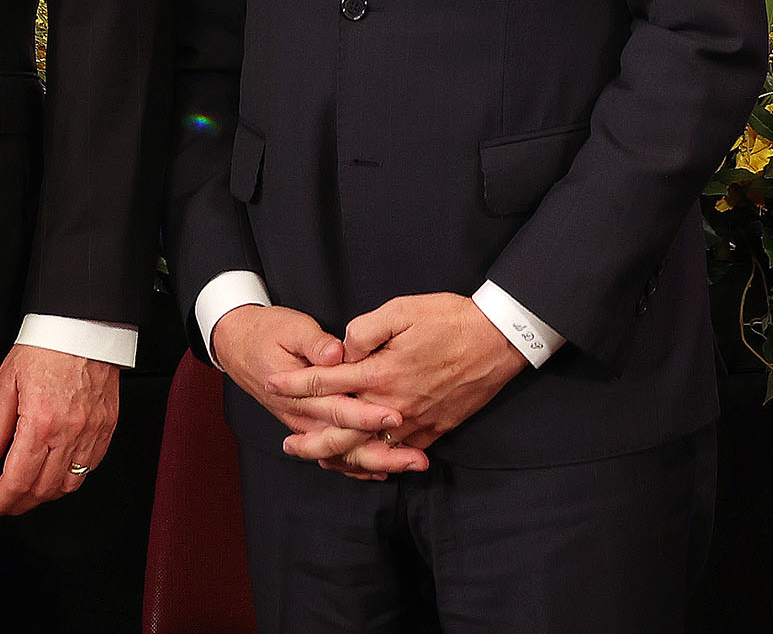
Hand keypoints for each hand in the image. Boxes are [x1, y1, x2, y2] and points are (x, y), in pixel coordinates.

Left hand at [0, 346, 120, 515]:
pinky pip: (91, 466)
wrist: (82, 325)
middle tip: (3, 502)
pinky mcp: (107, 426)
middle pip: (42, 490)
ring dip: (45, 495)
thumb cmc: (46, 347)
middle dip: (18, 504)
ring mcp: (92, 431)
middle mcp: (69, 432)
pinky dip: (71, 478)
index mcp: (40, 422)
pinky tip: (57, 472)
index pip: (17, 481)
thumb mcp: (5, 384)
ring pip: (69, 485)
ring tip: (28, 490)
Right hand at [211, 303, 407, 480]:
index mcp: (300, 393)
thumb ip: (315, 343)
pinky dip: (361, 465)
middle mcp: (304, 416)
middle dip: (383, 452)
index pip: (338, 409)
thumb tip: (334, 355)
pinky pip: (337, 454)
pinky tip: (386, 467)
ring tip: (414, 463)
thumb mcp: (291, 328)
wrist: (238, 345)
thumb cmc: (268, 332)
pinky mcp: (312, 426)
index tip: (395, 416)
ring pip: (344, 455)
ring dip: (378, 462)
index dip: (367, 415)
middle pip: (346, 443)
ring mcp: (307, 426)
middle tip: (417, 457)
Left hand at [276, 293, 525, 468]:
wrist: (499, 339)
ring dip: (340, 457)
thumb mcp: (404, 309)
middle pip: (341, 431)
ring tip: (319, 460)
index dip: (295, 384)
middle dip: (310, 439)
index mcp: (381, 372)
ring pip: (368, 450)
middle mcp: (393, 404)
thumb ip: (366, 329)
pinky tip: (366, 463)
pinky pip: (399, 455)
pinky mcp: (434, 428)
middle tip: (287, 445)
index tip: (272, 384)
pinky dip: (377, 463)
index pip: (326, 382)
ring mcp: (414, 421)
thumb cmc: (451, 319)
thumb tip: (343, 350)